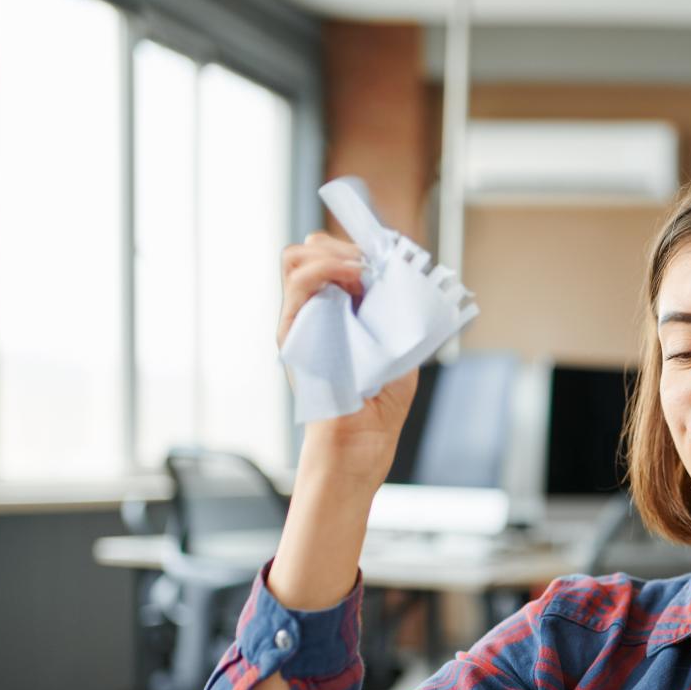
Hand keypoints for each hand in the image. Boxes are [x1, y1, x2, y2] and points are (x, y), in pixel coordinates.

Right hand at [277, 232, 416, 489]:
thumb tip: (398, 272)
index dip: (356, 247)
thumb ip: (393, 311)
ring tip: (363, 270)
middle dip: (342, 245)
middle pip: (310, 251)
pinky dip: (327, 270)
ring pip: (297, 258)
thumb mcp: (398, 347)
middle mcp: (314, 313)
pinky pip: (298, 285)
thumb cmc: (381, 404)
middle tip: (373, 264)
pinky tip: (355, 278)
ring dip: (335, 253)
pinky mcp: (292, 335)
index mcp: (339, 312)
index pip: (332, 259)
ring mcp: (300, 322)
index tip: (385, 254)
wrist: (363, 444)